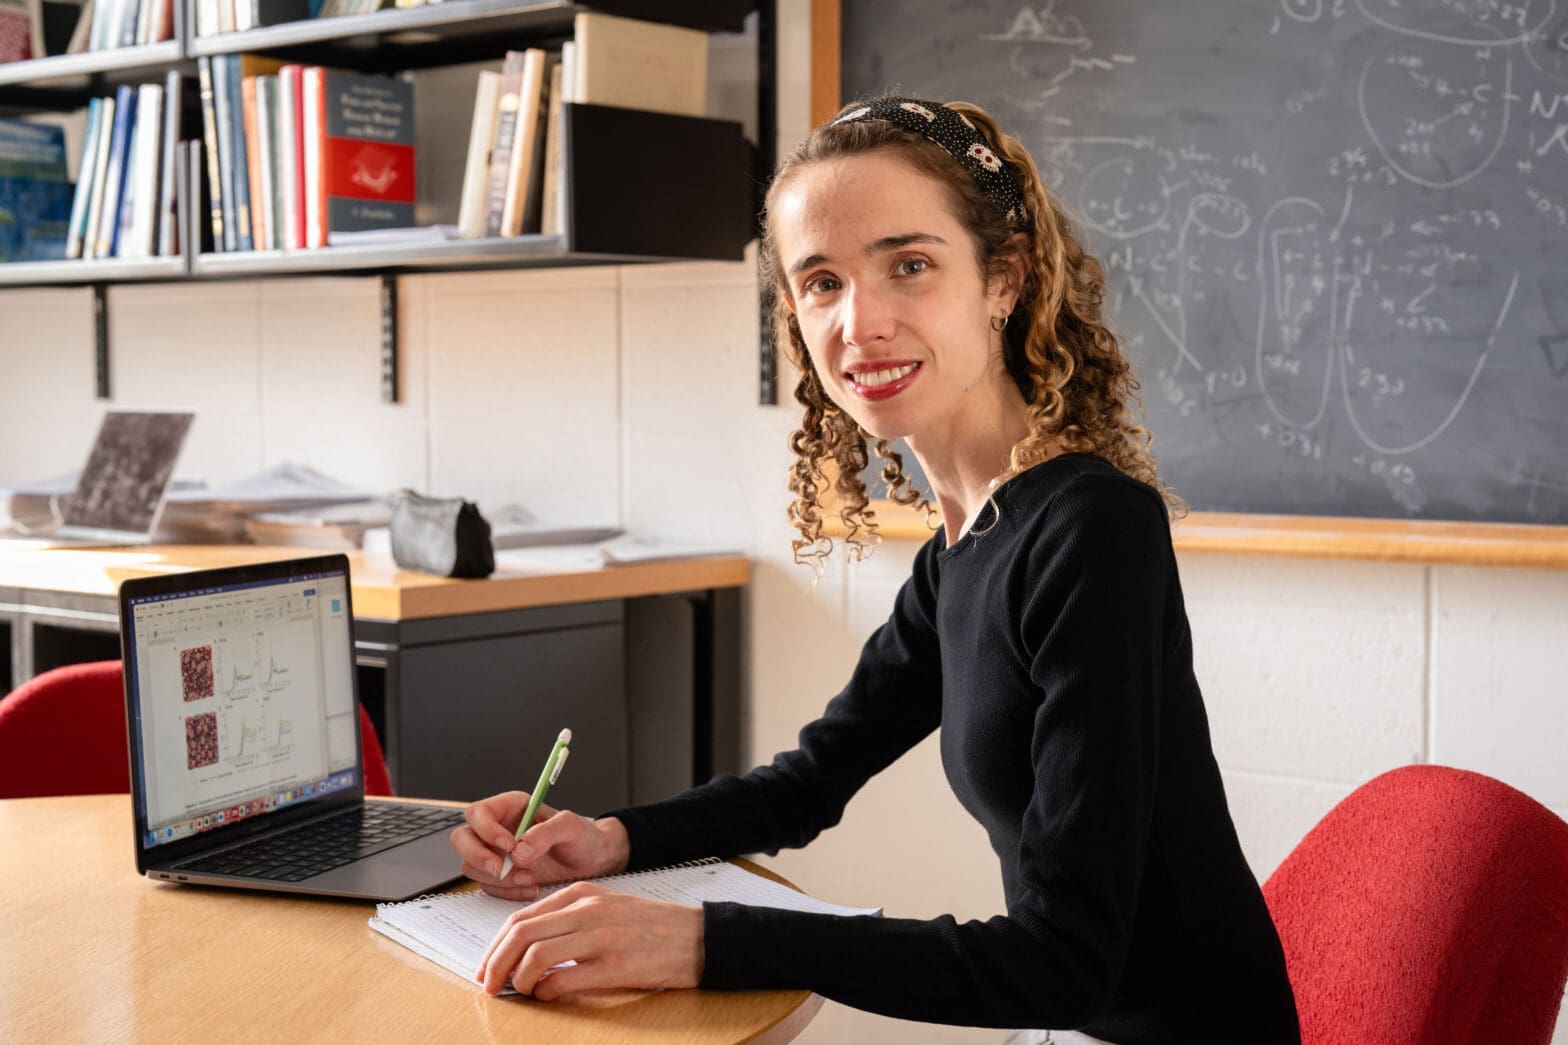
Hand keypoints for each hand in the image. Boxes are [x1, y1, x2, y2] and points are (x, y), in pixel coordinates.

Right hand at [449, 791, 629, 899]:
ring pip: (472, 866)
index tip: (508, 846)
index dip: (486, 830)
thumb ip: (547, 832)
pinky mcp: (501, 876)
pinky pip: (489, 886)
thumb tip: (519, 850)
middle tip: (501, 869)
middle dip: (478, 856)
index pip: (478, 813)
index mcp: (511, 808)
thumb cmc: (584, 837)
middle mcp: (498, 829)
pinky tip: (532, 887)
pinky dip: (507, 891)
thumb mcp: (572, 827)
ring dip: (498, 878)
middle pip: (462, 839)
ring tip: (530, 878)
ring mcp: (496, 854)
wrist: (593, 863)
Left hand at [475, 882, 703, 997]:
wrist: (697, 937)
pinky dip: (546, 992)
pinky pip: (564, 979)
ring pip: (536, 955)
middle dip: (495, 963)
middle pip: (521, 934)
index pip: (521, 917)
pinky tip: (548, 996)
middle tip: (488, 986)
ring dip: (518, 980)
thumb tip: (524, 950)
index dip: (495, 946)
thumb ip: (568, 920)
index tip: (486, 968)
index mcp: (582, 894)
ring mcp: (602, 936)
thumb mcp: (607, 908)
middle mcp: (588, 910)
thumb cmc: (650, 927)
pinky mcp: (615, 964)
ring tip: (521, 992)